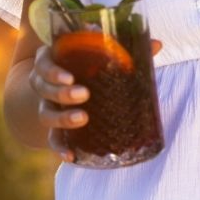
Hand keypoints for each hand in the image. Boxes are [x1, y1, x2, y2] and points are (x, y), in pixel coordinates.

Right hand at [30, 39, 162, 162]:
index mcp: (56, 59)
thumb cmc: (92, 66)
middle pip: (42, 86)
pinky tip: (71, 155)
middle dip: (61, 92)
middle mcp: (46, 83)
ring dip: (62, 117)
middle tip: (84, 94)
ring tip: (83, 118)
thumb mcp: (104, 55)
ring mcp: (48, 105)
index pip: (44, 61)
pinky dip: (60, 147)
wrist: (73, 90)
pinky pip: (52, 139)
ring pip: (45, 113)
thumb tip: (158, 44)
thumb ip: (126, 50)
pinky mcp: (55, 127)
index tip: (70, 76)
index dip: (53, 70)